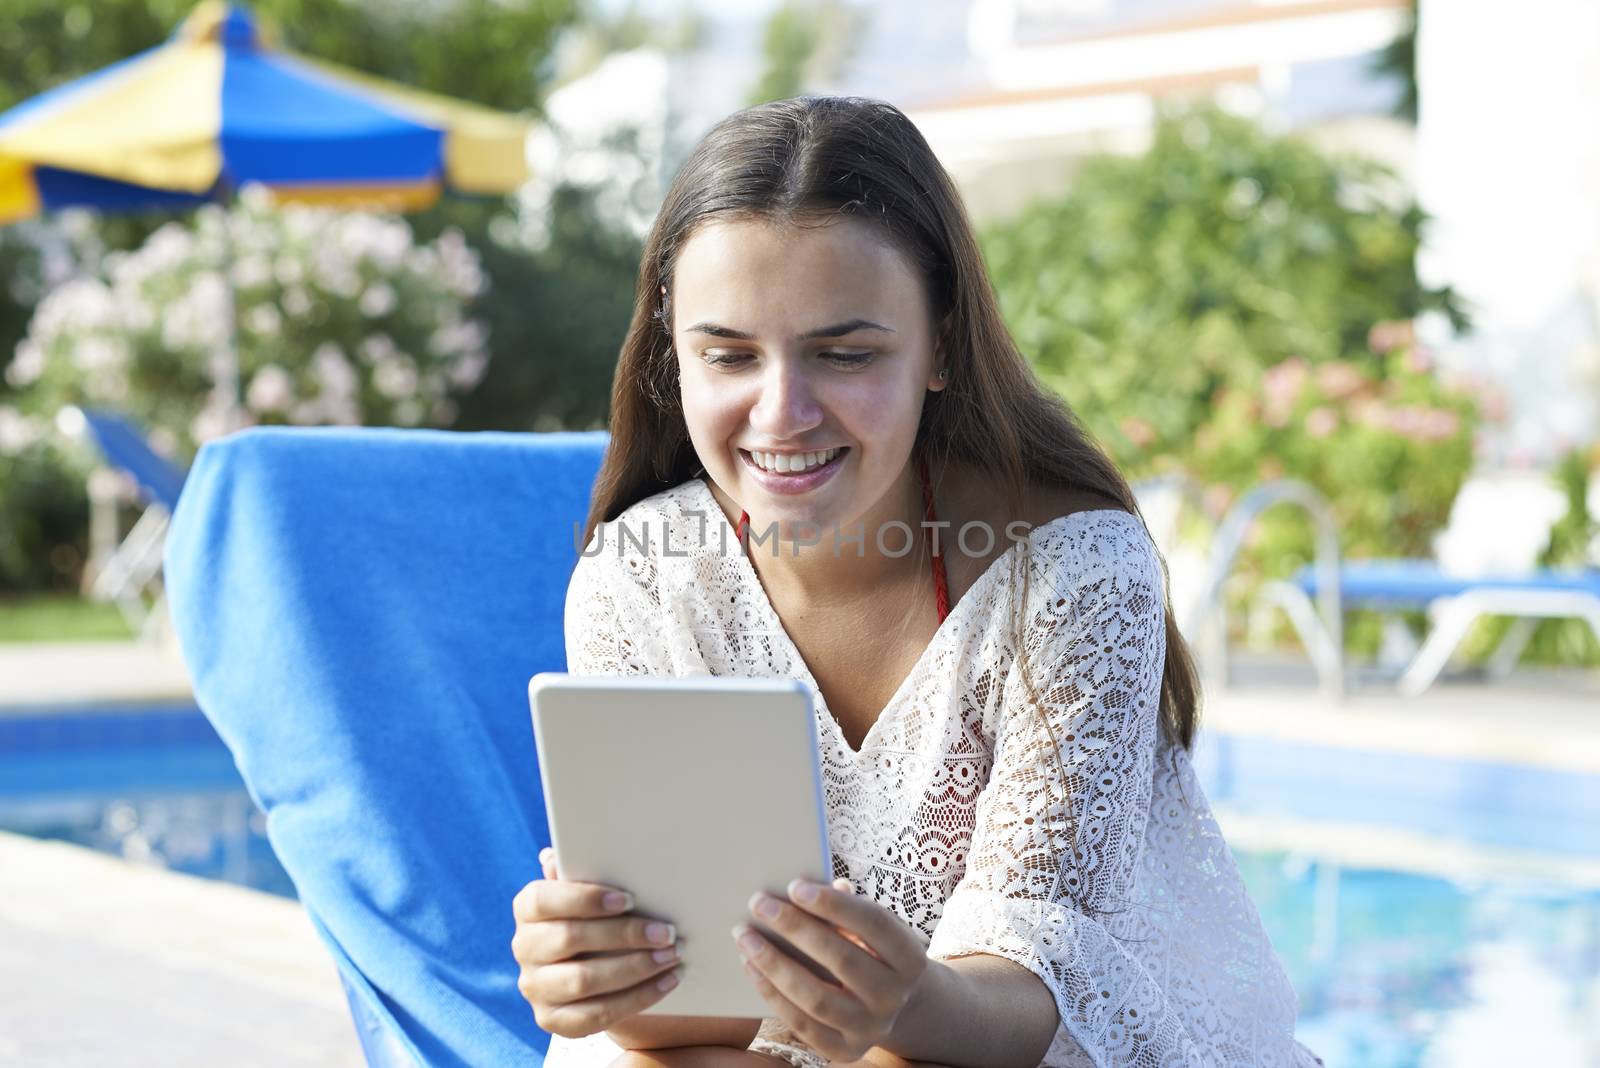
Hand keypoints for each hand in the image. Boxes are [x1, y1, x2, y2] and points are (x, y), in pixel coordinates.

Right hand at [511, 847, 684, 1037]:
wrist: (595, 963)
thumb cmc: (596, 915)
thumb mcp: (590, 892)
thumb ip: (581, 872)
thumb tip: (555, 855)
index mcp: (528, 908)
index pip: (545, 900)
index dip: (585, 899)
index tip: (628, 899)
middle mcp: (524, 948)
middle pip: (569, 940)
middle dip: (623, 935)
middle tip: (667, 932)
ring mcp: (535, 988)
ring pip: (583, 981)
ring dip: (635, 968)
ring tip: (672, 956)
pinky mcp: (552, 1020)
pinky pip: (596, 1015)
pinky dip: (638, 998)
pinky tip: (667, 981)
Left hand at [731, 877, 929, 1061]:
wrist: (895, 1007)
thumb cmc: (873, 953)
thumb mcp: (874, 930)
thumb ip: (847, 908)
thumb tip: (808, 888)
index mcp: (910, 958)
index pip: (874, 923)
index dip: (834, 904)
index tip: (794, 886)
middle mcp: (895, 996)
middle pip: (842, 959)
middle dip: (795, 927)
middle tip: (758, 903)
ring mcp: (870, 1028)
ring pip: (817, 997)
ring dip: (774, 964)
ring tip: (745, 936)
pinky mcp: (844, 1050)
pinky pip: (802, 1025)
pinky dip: (773, 995)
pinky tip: (752, 967)